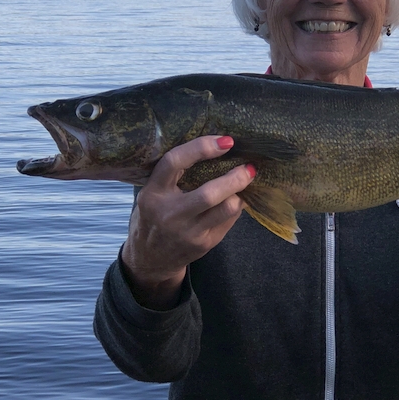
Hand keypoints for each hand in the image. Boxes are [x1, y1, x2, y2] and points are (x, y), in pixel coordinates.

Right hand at [121, 135, 254, 310]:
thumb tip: (217, 149)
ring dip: (240, 193)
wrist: (149, 257)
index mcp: (153, 193)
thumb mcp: (154, 193)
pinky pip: (229, 221)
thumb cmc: (154, 215)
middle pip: (208, 194)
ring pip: (226, 209)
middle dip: (234, 178)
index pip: (174, 162)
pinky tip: (237, 199)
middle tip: (249, 167)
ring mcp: (187, 232)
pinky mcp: (203, 244)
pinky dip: (236, 207)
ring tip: (245, 181)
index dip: (200, 148)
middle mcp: (170, 213)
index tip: (225, 141)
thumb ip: (175, 175)